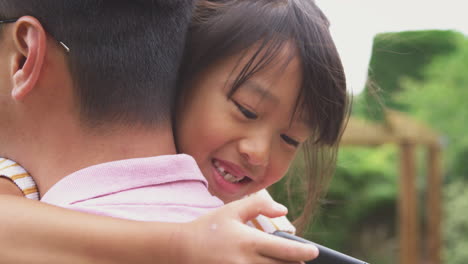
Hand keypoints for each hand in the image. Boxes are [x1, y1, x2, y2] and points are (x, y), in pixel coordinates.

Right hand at [178, 194, 317, 263]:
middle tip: (302, 262)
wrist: (182, 249)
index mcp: (248, 241)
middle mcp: (246, 262)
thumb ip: (259, 206)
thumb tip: (283, 211)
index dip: (304, 252)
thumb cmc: (209, 227)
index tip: (314, 252)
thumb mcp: (232, 210)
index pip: (285, 251)